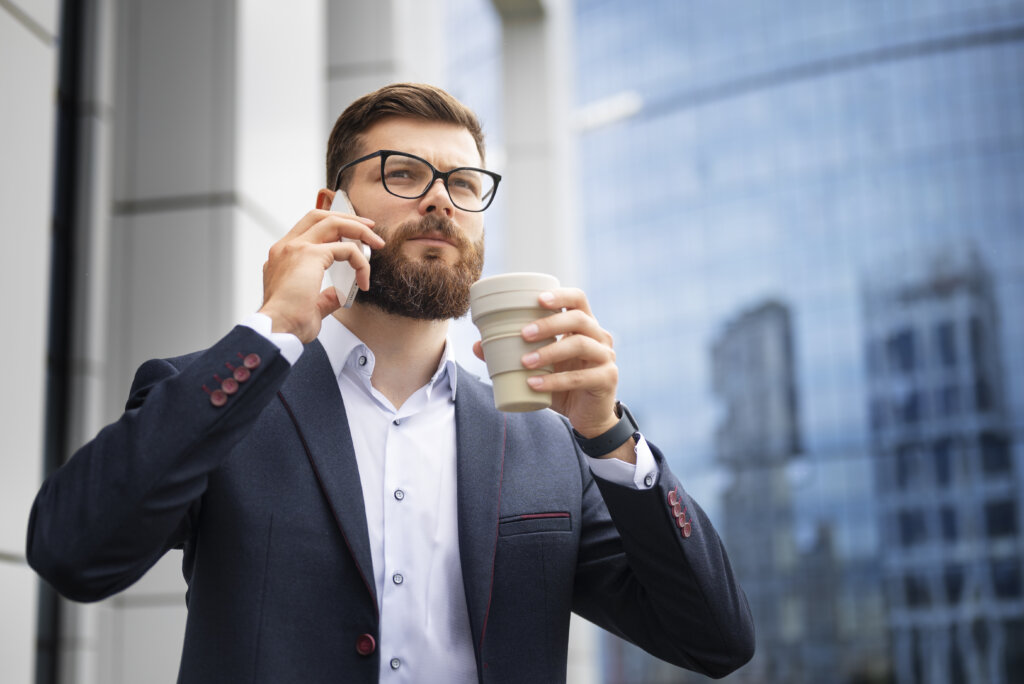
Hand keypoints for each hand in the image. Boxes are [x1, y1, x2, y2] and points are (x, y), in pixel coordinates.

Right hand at [258, 209, 384, 342]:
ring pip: (333, 222)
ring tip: (376, 242)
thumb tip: (338, 294)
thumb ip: (324, 296)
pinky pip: (346, 249)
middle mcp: (285, 248)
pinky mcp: (309, 255)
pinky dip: (360, 262)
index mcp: (281, 257)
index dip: (333, 228)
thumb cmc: (286, 322)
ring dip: (358, 230)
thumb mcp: (309, 305)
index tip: (352, 238)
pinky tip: (364, 280)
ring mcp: (295, 248)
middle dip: (348, 219)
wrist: (276, 329)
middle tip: (369, 229)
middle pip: (319, 216)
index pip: (308, 229)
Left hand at [473, 288, 622, 445]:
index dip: (560, 295)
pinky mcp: (608, 379)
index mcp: (585, 326)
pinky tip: (534, 384)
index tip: (537, 299)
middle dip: (549, 323)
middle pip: (578, 318)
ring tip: (525, 362)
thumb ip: (511, 356)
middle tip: (523, 334)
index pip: (578, 299)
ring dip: (550, 352)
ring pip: (581, 344)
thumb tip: (478, 346)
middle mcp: (599, 337)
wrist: (588, 417)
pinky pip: (580, 377)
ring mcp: (606, 357)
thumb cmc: (563, 385)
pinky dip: (554, 380)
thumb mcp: (539, 369)